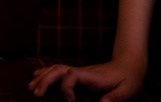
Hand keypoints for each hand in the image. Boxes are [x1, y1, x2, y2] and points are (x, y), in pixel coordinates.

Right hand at [29, 57, 145, 99]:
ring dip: (42, 77)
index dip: (67, 87)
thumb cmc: (129, 78)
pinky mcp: (78, 75)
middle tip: (35, 93)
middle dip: (45, 80)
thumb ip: (116, 98)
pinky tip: (37, 77)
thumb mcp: (128, 90)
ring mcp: (79, 72)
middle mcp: (83, 72)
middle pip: (58, 70)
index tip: (69, 101)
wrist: (129, 64)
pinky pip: (58, 71)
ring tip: (30, 87)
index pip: (72, 75)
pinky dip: (46, 73)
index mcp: (93, 76)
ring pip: (56, 69)